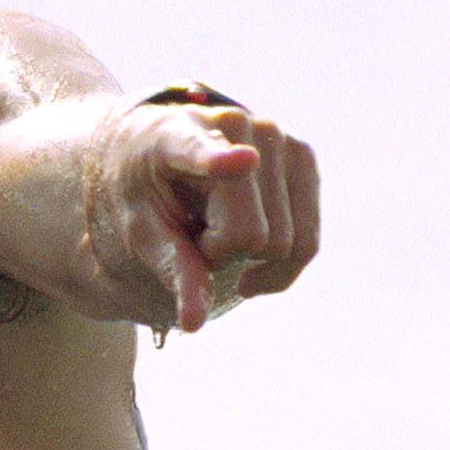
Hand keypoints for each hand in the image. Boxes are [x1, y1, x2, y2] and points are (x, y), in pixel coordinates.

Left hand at [86, 97, 319, 334]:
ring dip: (252, 256)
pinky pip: (308, 241)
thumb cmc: (144, 193)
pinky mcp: (303, 157)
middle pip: (253, 235)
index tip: (242, 161)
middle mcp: (234, 126)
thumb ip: (172, 269)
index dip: (218, 160)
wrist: (162, 152)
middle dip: (223, 254)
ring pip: (288, 243)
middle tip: (195, 234)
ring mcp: (277, 138)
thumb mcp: (141, 231)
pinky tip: (249, 248)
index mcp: (173, 135)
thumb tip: (193, 324)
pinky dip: (280, 264)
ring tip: (218, 228)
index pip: (197, 151)